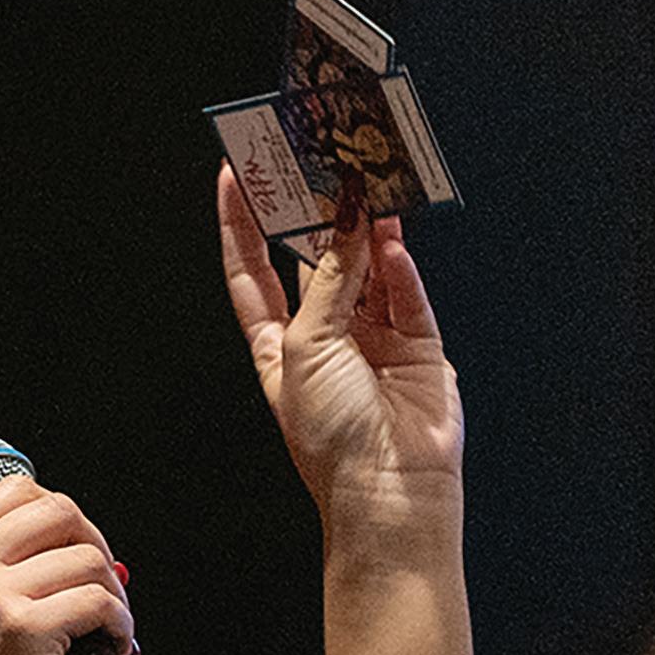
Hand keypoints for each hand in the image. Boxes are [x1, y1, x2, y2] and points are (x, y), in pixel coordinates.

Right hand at [0, 473, 132, 654]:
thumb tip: (63, 532)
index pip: (15, 489)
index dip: (61, 515)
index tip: (76, 550)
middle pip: (58, 509)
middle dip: (96, 544)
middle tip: (102, 585)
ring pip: (87, 557)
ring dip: (114, 593)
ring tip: (108, 627)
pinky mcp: (26, 628)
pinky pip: (99, 600)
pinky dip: (121, 624)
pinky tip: (113, 646)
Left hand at [217, 163, 464, 540]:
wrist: (388, 492)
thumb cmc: (331, 438)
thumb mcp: (307, 346)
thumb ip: (329, 278)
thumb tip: (348, 218)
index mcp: (278, 344)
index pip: (251, 270)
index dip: (240, 223)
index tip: (236, 172)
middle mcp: (324, 337)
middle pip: (314, 259)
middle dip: (315, 214)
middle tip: (315, 162)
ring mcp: (373, 341)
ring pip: (368, 268)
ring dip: (365, 229)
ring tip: (363, 181)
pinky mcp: (418, 348)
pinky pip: (408, 295)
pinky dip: (400, 267)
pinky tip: (393, 239)